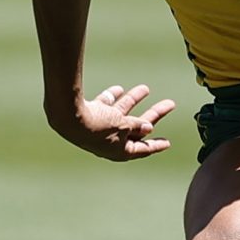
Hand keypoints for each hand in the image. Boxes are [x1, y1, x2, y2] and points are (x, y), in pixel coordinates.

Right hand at [49, 82, 177, 161]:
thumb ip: (136, 126)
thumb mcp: (123, 126)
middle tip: (170, 104)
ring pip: (121, 113)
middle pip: (137, 128)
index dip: (156, 145)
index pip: (142, 149)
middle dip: (153, 115)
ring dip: (134, 100)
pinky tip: (119, 89)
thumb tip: (148, 128)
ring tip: (146, 88)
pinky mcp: (90, 115)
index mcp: (120, 150)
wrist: (68, 117)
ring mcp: (100, 127)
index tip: (168, 143)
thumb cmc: (97, 127)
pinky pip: (106, 106)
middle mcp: (111, 140)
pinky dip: (113, 97)